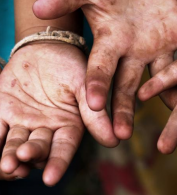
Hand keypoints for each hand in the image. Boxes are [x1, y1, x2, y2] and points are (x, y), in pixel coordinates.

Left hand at [0, 42, 117, 185]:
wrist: (45, 48)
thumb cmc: (70, 64)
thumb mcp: (85, 84)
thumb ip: (95, 112)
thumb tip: (115, 140)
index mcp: (69, 124)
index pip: (63, 148)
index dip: (58, 163)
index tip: (50, 178)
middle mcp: (47, 128)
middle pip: (38, 150)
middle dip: (31, 156)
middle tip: (23, 157)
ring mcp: (24, 122)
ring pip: (15, 146)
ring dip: (9, 157)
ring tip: (7, 163)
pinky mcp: (3, 113)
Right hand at [33, 0, 176, 138]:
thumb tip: (37, 7)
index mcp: (112, 42)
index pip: (101, 68)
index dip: (97, 85)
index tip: (94, 106)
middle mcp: (135, 50)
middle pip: (129, 84)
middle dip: (126, 109)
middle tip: (123, 135)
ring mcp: (160, 43)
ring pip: (167, 74)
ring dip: (175, 93)